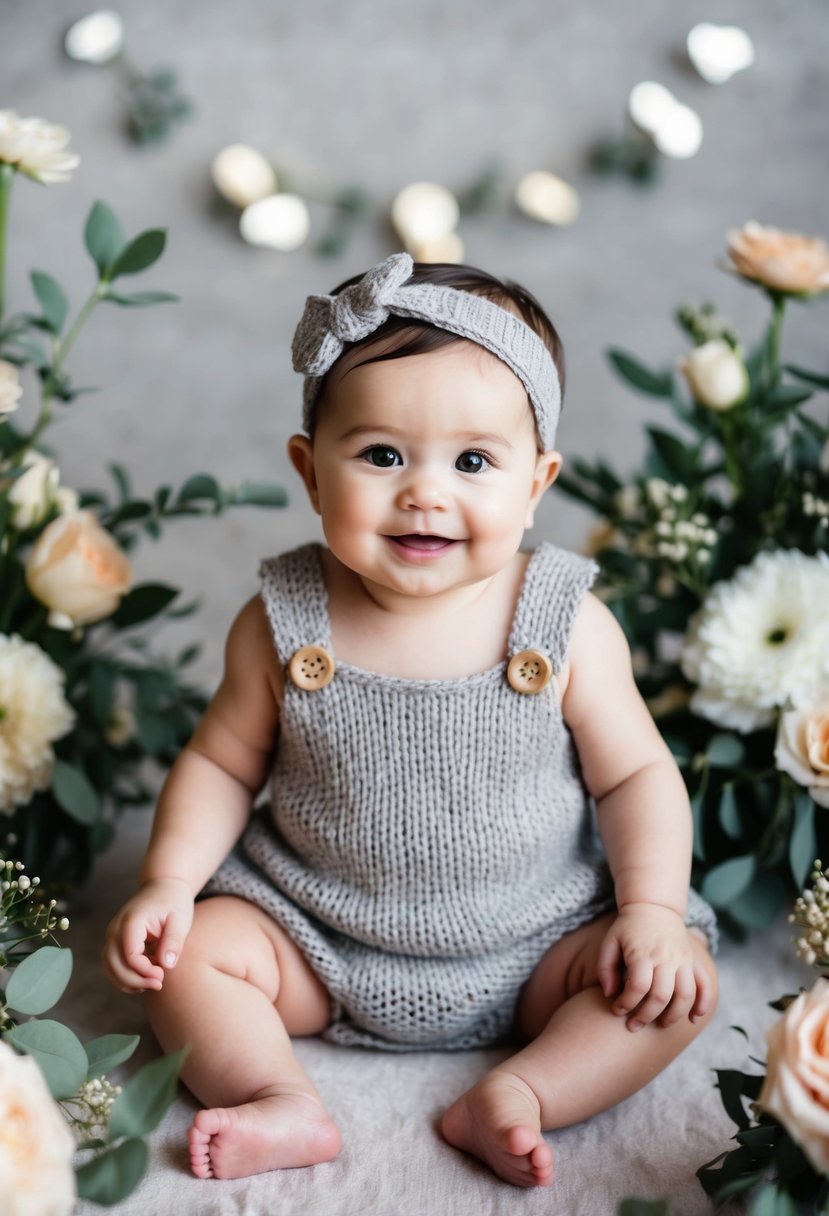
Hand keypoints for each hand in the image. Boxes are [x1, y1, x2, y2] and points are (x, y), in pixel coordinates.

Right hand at [102, 877, 194, 993]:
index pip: (130, 955)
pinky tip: (142, 982)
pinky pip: (112, 964)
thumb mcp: (180, 920)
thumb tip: (166, 966)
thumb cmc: (174, 902)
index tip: (163, 975)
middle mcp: (116, 927)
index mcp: (132, 921)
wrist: (164, 886)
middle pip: (114, 963)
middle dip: (135, 980)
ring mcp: (112, 934)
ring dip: (127, 981)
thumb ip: (173, 942)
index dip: (145, 971)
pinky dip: (124, 976)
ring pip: (109, 966)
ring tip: (150, 984)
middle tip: (158, 984)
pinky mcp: (115, 940)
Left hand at [596, 903, 710, 1031]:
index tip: (617, 1010)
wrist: (654, 906)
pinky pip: (705, 984)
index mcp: (642, 952)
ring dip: (673, 1016)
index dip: (626, 1004)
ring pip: (685, 995)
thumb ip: (605, 968)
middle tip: (633, 1026)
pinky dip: (703, 1003)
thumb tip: (610, 995)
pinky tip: (694, 1018)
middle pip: (660, 996)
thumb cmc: (627, 928)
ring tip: (660, 1025)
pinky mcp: (692, 961)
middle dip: (645, 1016)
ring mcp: (682, 959)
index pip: (638, 987)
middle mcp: (665, 957)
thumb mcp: (609, 942)